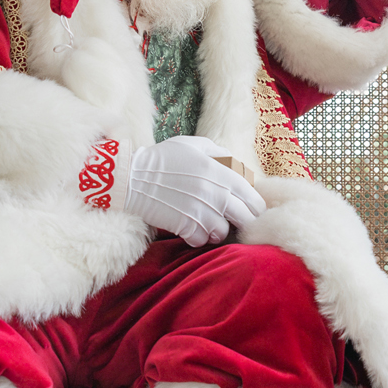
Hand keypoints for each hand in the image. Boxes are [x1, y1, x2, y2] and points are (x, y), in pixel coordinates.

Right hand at [124, 135, 267, 246]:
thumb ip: (220, 154)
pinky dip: (198, 238)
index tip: (249, 211)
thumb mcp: (193, 145)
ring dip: (217, 231)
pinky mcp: (186, 228)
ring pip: (223, 233)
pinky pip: (202, 242)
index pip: (254, 199)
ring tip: (207, 223)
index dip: (255, 208)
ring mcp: (201, 213)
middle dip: (241, 222)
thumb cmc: (163, 159)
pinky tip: (191, 229)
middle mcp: (216, 194)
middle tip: (232, 221)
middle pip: (245, 220)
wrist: (132, 177)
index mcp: (222, 174)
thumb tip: (237, 167)